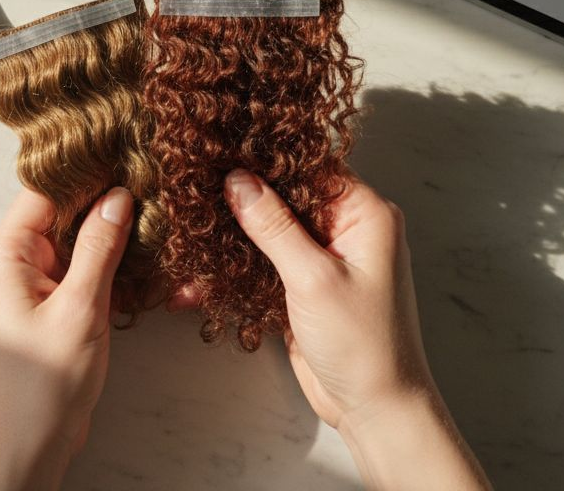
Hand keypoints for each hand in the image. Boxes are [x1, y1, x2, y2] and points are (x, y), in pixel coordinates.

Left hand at [0, 187, 132, 490]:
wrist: (30, 442)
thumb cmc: (44, 384)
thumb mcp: (81, 309)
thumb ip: (99, 248)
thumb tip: (117, 197)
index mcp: (5, 253)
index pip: (45, 189)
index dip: (86, 171)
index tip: (126, 152)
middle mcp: (11, 260)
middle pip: (61, 211)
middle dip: (104, 201)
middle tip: (152, 184)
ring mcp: (29, 282)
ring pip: (74, 239)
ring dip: (109, 234)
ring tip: (154, 216)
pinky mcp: (46, 303)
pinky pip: (77, 268)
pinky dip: (106, 263)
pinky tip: (141, 258)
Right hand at [219, 169, 489, 489]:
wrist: (375, 408)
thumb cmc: (364, 345)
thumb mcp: (313, 278)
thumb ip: (273, 226)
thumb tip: (238, 180)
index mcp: (365, 215)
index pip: (309, 168)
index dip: (265, 161)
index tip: (220, 154)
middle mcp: (347, 230)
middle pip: (285, 198)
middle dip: (240, 201)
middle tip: (193, 194)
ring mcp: (325, 259)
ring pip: (269, 232)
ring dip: (231, 239)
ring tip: (188, 236)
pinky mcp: (305, 286)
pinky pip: (265, 264)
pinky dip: (236, 269)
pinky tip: (198, 278)